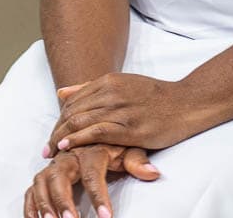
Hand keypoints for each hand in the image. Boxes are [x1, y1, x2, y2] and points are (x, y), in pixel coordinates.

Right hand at [24, 142, 159, 217]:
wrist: (97, 121)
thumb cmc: (115, 140)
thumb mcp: (128, 148)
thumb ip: (137, 161)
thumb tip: (153, 173)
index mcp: (90, 147)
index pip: (93, 172)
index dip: (98, 195)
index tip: (105, 217)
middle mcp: (69, 154)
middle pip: (59, 175)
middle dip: (63, 201)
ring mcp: (55, 164)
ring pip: (42, 181)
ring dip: (44, 203)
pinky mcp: (46, 173)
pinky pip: (32, 188)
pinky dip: (30, 204)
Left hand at [44, 73, 197, 155]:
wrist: (185, 103)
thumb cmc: (155, 97)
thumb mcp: (123, 84)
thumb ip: (92, 88)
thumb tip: (62, 93)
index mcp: (110, 81)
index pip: (73, 101)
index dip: (59, 119)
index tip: (52, 135)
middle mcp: (112, 92)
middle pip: (73, 112)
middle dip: (57, 131)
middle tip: (47, 148)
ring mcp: (121, 109)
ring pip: (81, 121)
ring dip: (62, 138)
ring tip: (51, 151)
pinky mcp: (130, 127)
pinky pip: (96, 132)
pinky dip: (78, 139)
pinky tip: (67, 147)